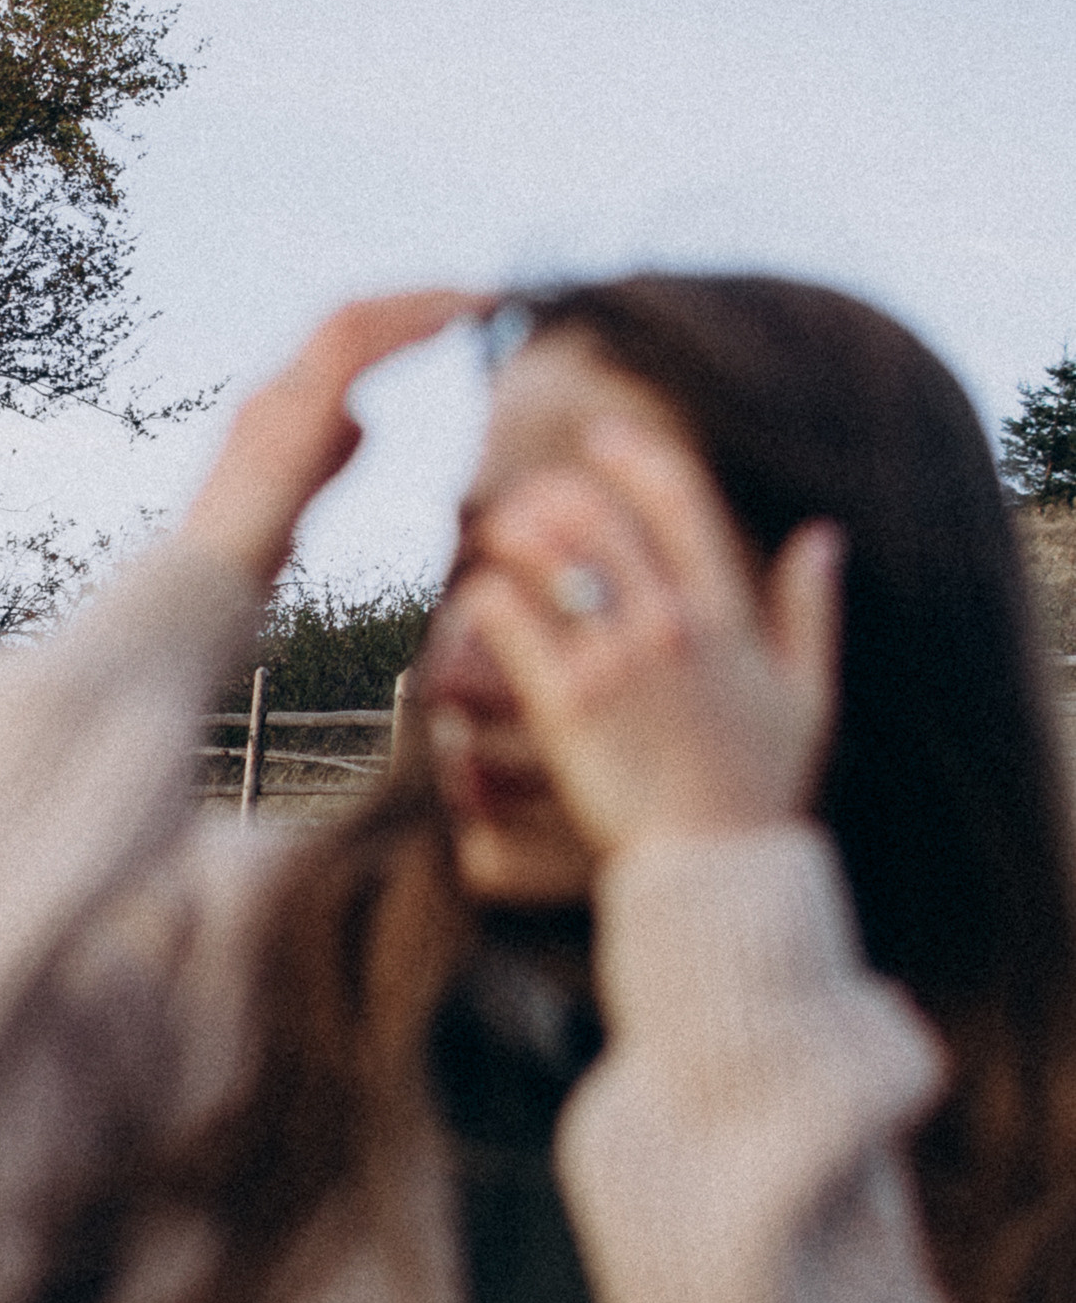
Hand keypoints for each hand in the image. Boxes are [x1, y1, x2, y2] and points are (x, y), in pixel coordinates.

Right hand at [181, 291, 488, 591]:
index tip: (449, 318)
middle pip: (347, 318)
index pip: (337, 342)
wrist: (201, 597)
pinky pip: (358, 345)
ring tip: (481, 299)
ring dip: (421, 303)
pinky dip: (410, 325)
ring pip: (354, 319)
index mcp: (271, 411)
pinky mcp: (292, 412)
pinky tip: (459, 323)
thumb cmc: (242, 573)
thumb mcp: (295, 501)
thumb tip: (363, 419)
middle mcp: (271, 391)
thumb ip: (328, 455)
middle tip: (477, 296)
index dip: (395, 321)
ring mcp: (277, 397)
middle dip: (414, 300)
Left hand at [453, 420, 840, 858]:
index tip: (602, 437)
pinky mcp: (565, 705)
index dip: (634, 457)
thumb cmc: (762, 785)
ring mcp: (615, 663)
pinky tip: (480, 599)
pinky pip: (511, 626)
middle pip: (600, 519)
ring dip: (516, 532)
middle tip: (535, 492)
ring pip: (549, 560)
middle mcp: (670, 625)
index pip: (678, 502)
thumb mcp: (809, 693)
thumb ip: (812, 610)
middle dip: (560, 491)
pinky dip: (488, 600)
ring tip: (499, 532)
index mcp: (727, 615)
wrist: (717, 865)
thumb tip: (823, 536)